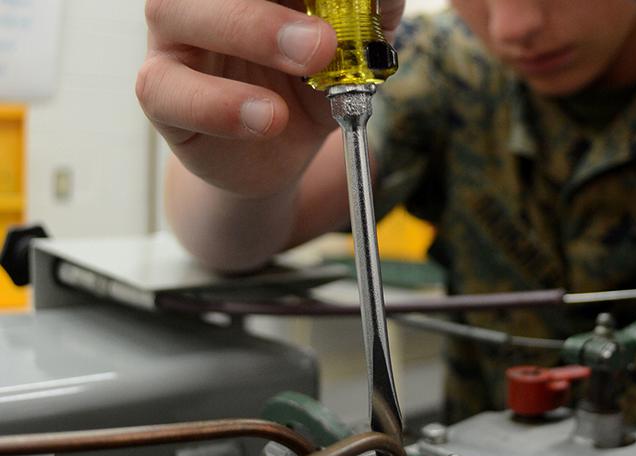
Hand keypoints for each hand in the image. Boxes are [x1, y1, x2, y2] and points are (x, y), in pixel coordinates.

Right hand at [137, 0, 405, 197]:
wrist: (280, 152)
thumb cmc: (310, 87)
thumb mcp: (352, 50)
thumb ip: (368, 15)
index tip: (341, 0)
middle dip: (275, 2)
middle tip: (330, 33)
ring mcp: (174, 33)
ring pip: (177, 8)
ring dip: (251, 29)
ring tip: (314, 62)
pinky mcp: (159, 91)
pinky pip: (168, 89)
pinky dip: (221, 105)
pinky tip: (269, 117)